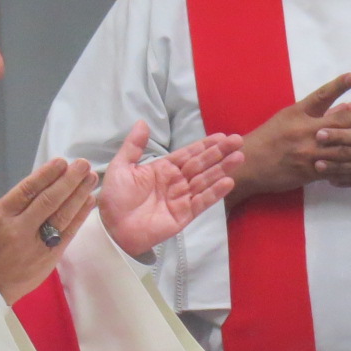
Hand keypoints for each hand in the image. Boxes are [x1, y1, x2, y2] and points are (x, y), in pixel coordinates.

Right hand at [0, 159, 95, 304]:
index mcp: (1, 216)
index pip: (27, 191)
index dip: (46, 175)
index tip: (61, 162)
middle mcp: (21, 229)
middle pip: (49, 201)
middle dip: (69, 181)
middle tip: (83, 165)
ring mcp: (38, 245)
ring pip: (62, 216)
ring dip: (79, 196)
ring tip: (91, 179)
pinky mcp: (50, 257)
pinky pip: (68, 234)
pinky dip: (80, 217)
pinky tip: (89, 201)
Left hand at [99, 120, 245, 254]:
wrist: (111, 228)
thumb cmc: (114, 198)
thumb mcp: (121, 167)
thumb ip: (134, 146)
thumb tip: (143, 122)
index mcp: (163, 169)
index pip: (188, 154)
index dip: (205, 145)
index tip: (222, 136)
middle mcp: (175, 182)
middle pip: (201, 165)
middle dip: (219, 153)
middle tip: (238, 141)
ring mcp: (181, 199)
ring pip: (205, 181)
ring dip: (222, 169)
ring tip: (239, 158)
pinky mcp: (183, 215)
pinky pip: (202, 202)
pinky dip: (215, 193)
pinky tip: (228, 181)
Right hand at [225, 73, 350, 204]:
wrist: (248, 165)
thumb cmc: (269, 139)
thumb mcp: (289, 119)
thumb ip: (320, 112)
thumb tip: (349, 106)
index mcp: (297, 114)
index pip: (321, 95)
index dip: (339, 85)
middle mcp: (303, 131)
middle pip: (338, 122)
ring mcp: (307, 153)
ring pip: (341, 150)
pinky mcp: (308, 172)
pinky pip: (335, 172)